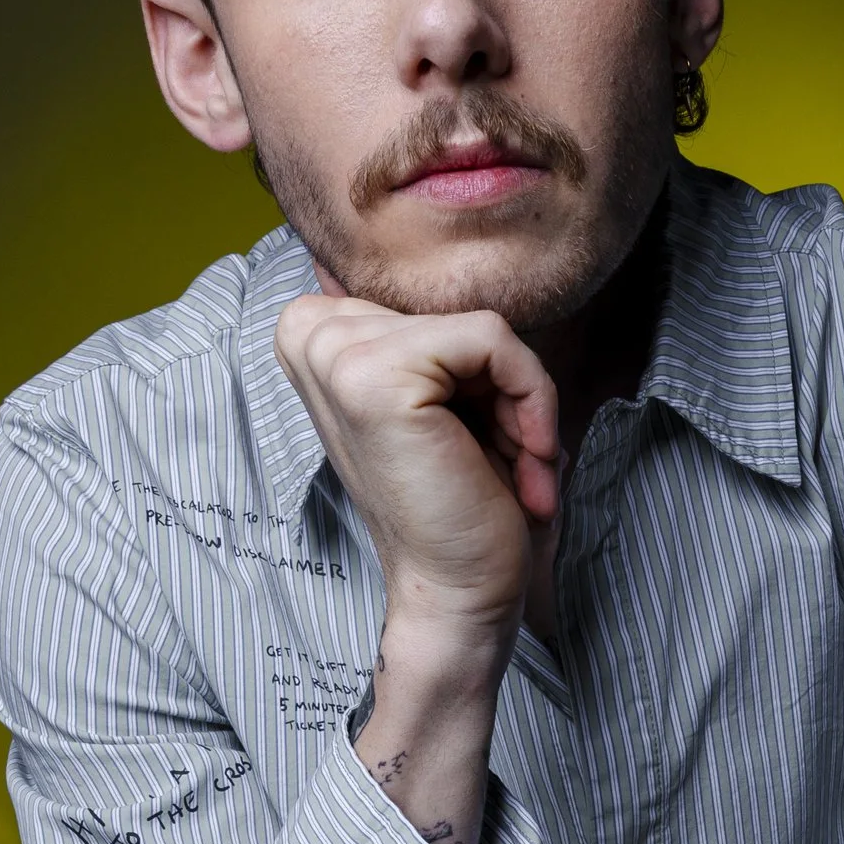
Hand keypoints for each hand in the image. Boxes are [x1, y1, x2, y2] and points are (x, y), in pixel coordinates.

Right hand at [276, 294, 559, 657]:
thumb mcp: (445, 401)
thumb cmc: (462, 508)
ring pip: (485, 330)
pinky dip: (532, 402)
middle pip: (458, 315)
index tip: (483, 441)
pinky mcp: (375, 375)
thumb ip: (434, 338)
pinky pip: (494, 340)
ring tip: (512, 470)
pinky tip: (523, 466)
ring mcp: (337, 355)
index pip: (434, 305)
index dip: (479, 373)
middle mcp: (311, 336)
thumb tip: (454, 249)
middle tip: (499, 463)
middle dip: (502, 391)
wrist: (458, 594)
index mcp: (314, 337)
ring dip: (522, 405)